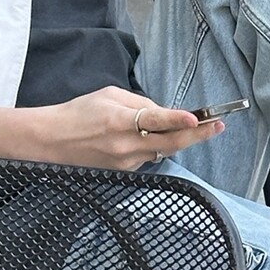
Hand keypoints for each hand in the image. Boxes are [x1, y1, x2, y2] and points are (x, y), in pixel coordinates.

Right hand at [33, 87, 223, 170]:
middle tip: (218, 126)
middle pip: (169, 144)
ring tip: (187, 126)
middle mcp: (124, 146)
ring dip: (175, 138)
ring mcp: (125, 162)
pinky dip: (153, 145)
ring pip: (161, 150)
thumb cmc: (79, 112)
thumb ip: (140, 103)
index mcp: (119, 121)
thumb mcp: (110, 96)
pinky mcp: (124, 173)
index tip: (197, 119)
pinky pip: (147, 156)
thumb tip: (165, 112)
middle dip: (197, 135)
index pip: (155, 121)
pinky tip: (146, 137)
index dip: (178, 120)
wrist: (52, 141)